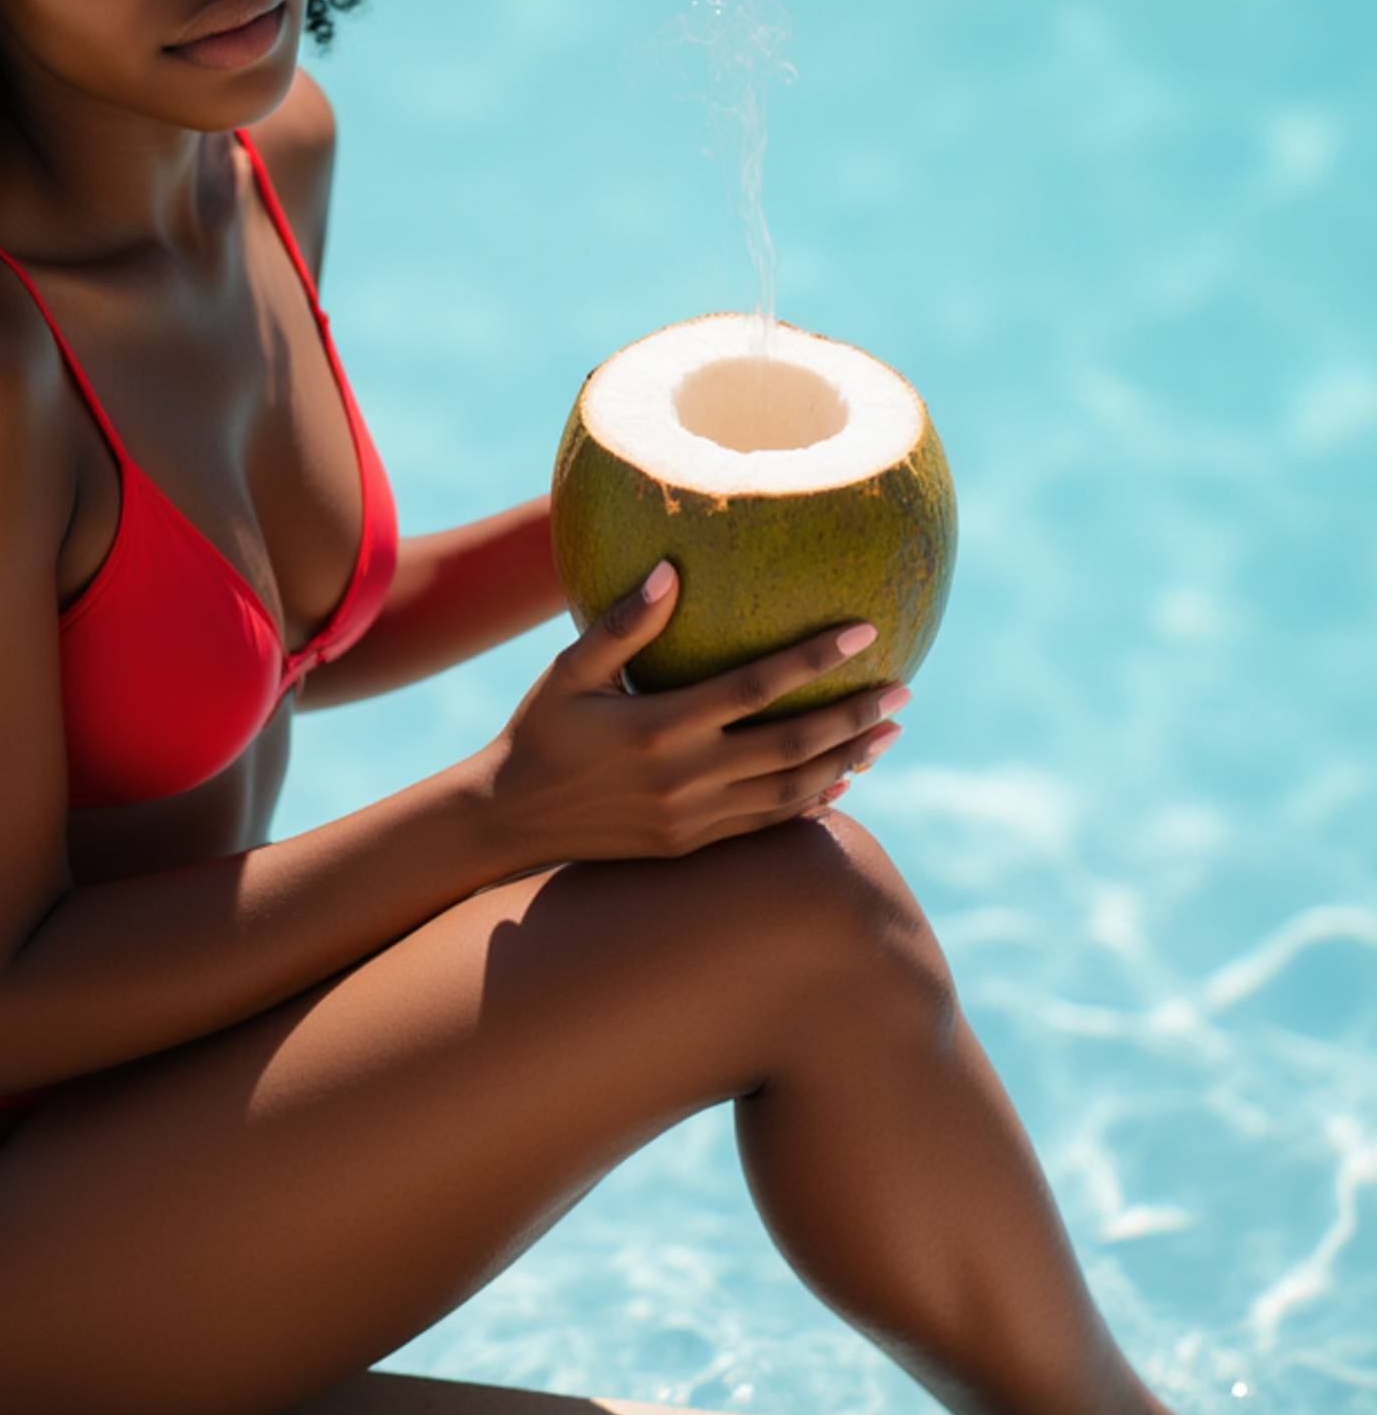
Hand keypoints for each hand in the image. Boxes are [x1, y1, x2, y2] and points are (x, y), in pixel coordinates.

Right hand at [483, 566, 904, 867]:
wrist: (511, 820)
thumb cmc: (539, 731)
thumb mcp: (568, 672)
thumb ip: (622, 625)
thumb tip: (669, 569)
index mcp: (659, 727)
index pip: (755, 688)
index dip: (813, 660)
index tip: (866, 632)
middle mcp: (685, 777)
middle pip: (792, 745)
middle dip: (854, 716)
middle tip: (904, 689)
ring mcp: (693, 818)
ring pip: (792, 791)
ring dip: (847, 760)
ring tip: (888, 732)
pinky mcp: (693, 844)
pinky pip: (768, 825)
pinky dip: (813, 802)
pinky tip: (843, 781)